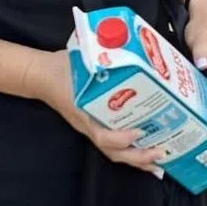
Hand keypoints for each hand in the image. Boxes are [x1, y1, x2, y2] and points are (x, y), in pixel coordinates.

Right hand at [24, 49, 165, 174]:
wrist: (44, 75)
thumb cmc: (64, 68)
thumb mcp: (80, 61)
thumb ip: (101, 57)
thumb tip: (125, 44)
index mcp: (83, 112)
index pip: (101, 135)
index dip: (120, 138)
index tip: (138, 132)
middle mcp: (89, 126)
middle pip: (113, 152)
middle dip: (138, 156)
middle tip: (162, 153)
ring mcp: (92, 128)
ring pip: (116, 153)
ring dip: (138, 160)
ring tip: (160, 161)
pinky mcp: (96, 126)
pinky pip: (115, 146)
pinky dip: (132, 151)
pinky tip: (148, 152)